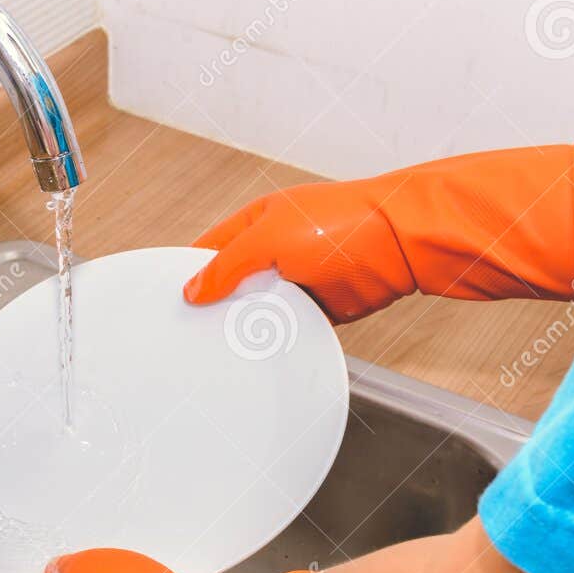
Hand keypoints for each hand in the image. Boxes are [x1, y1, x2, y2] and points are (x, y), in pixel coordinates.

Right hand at [182, 143, 573, 321]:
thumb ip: (228, 265)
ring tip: (228, 348)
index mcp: (258, 221)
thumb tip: (195, 290)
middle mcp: (277, 248)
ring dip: (252, 326)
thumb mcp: (269, 237)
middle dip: (218, 307)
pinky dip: (282, 338)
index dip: (188, 275)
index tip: (169, 303)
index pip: (209, 250)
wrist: (404, 244)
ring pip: (263, 309)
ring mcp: (302, 277)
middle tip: (194, 333)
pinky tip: (267, 351)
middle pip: (235, 284)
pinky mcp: (325, 305)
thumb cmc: (346, 222)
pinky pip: (293, 326)